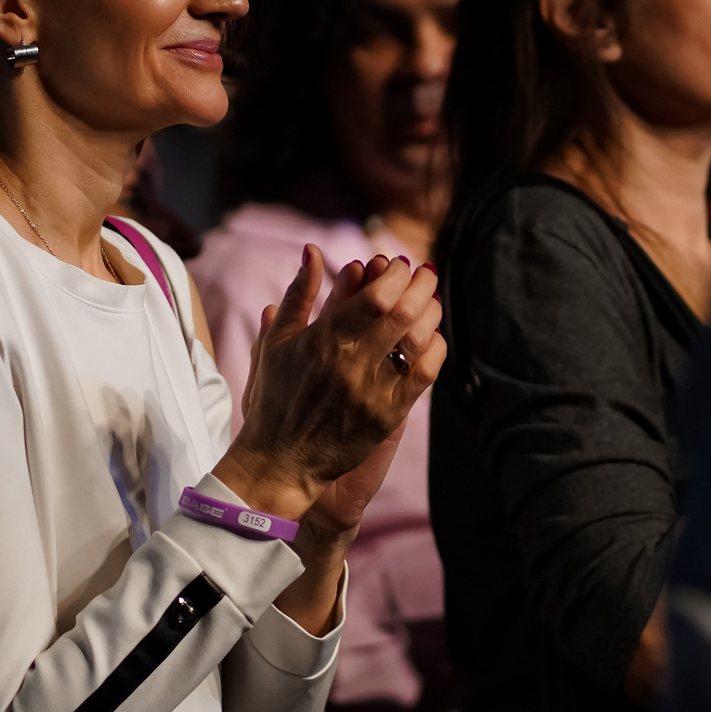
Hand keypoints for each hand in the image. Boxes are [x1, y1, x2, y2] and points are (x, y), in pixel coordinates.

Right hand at [218, 249, 443, 523]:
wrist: (280, 461)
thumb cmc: (276, 397)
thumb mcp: (277, 342)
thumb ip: (299, 294)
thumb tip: (312, 250)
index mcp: (322, 340)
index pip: (374, 295)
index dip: (394, 274)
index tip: (398, 264)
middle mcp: (349, 363)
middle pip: (402, 311)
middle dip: (420, 284)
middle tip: (426, 272)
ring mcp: (371, 390)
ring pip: (417, 340)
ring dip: (430, 312)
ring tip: (430, 300)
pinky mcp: (387, 416)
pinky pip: (423, 374)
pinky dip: (434, 349)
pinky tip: (431, 338)